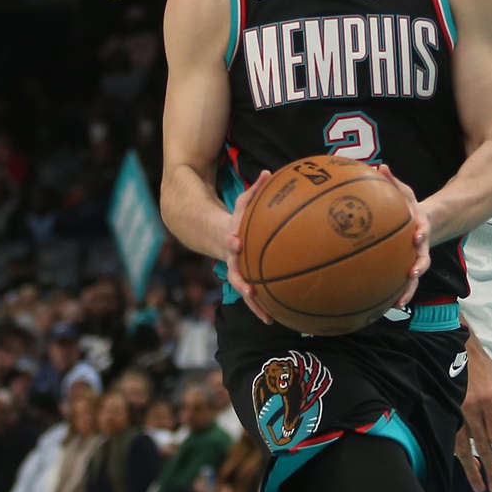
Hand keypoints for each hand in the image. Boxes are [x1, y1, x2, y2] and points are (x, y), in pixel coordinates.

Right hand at [225, 170, 272, 323]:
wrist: (216, 236)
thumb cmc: (239, 218)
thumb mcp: (244, 202)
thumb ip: (256, 189)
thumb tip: (269, 172)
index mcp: (232, 239)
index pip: (230, 238)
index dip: (232, 240)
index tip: (235, 242)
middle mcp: (232, 258)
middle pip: (234, 272)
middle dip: (241, 281)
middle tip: (248, 291)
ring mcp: (237, 271)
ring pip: (244, 290)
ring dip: (254, 304)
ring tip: (267, 317)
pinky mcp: (245, 281)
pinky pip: (254, 296)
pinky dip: (262, 307)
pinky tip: (274, 318)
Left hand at [376, 165, 429, 309]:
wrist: (422, 224)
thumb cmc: (408, 207)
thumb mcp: (403, 192)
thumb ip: (393, 181)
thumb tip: (380, 166)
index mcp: (419, 227)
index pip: (423, 229)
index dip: (422, 232)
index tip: (418, 235)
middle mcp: (420, 246)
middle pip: (423, 258)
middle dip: (419, 266)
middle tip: (413, 273)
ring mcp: (414, 259)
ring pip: (413, 277)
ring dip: (408, 290)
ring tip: (398, 303)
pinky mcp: (406, 269)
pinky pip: (402, 284)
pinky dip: (396, 294)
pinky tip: (384, 307)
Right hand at [456, 339, 491, 491]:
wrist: (459, 350)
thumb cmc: (485, 368)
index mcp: (490, 402)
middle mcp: (472, 409)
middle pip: (480, 446)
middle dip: (488, 470)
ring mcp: (456, 410)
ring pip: (462, 447)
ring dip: (470, 469)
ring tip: (478, 487)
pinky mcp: (445, 410)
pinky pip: (452, 437)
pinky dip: (457, 454)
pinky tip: (462, 467)